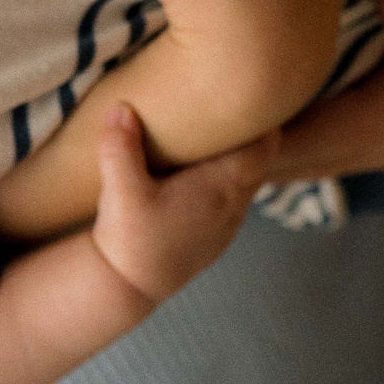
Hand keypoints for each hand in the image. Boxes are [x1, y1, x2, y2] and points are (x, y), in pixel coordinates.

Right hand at [89, 105, 274, 307]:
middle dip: (255, 136)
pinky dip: (231, 180)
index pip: (262, 149)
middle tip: (239, 105)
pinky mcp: (217, 236)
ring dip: (242, 159)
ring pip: (250, 181)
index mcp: (219, 189)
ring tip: (225, 133)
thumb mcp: (119, 191)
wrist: (128, 286)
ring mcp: (228, 224)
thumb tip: (122, 107)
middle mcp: (232, 206)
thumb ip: (120, 147)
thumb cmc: (128, 238)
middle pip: (261, 162)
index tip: (255, 97)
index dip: (264, 123)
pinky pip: (237, 199)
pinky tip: (208, 171)